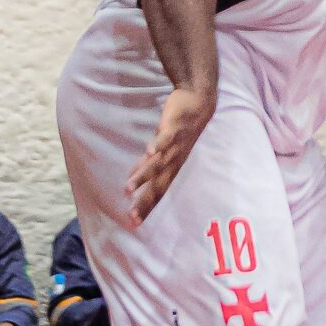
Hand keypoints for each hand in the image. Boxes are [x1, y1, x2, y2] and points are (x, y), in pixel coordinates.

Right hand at [127, 85, 215, 224]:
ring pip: (158, 164)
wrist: (198, 102)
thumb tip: (130, 178)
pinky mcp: (174, 128)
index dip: (146, 207)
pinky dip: (159, 145)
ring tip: (128, 188)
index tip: (133, 223)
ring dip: (143, 176)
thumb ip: (145, 164)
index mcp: (171, 167)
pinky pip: (166, 138)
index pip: (157, 192)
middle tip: (132, 216)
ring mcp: (175, 145)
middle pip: (158, 185)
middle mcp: (174, 161)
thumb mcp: (160, 150)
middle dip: (145, 201)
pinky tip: (149, 152)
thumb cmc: (177, 129)